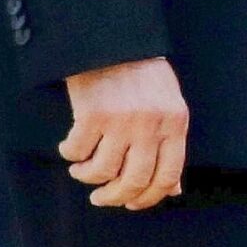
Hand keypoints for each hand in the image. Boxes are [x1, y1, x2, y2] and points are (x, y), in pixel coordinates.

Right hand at [60, 58, 187, 210]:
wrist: (115, 42)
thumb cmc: (144, 77)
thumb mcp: (169, 107)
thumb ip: (171, 147)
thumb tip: (175, 189)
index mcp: (175, 123)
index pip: (168, 176)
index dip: (148, 198)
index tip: (131, 204)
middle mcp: (151, 125)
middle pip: (133, 180)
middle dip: (114, 197)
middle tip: (101, 197)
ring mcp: (122, 120)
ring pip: (102, 171)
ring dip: (87, 176)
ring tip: (82, 169)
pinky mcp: (93, 114)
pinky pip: (77, 152)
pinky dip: (70, 155)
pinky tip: (72, 148)